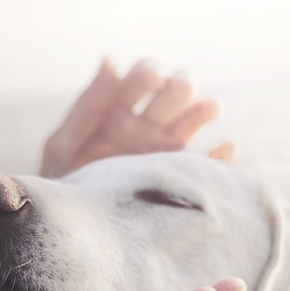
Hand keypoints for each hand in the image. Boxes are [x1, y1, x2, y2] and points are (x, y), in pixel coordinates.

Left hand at [41, 59, 234, 178]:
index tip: (152, 79)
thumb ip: (88, 106)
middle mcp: (146, 125)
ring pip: (195, 119)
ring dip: (204, 109)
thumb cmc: (63, 184)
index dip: (150, 72)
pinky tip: (226, 149)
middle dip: (180, 84)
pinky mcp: (180, 178)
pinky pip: (209, 164)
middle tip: (178, 90)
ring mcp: (165, 151)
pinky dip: (222, 156)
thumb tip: (111, 60)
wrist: (75, 230)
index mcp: (117, 110)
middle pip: (174, 92)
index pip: (142, 77)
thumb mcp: (64, 145)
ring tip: (208, 108)